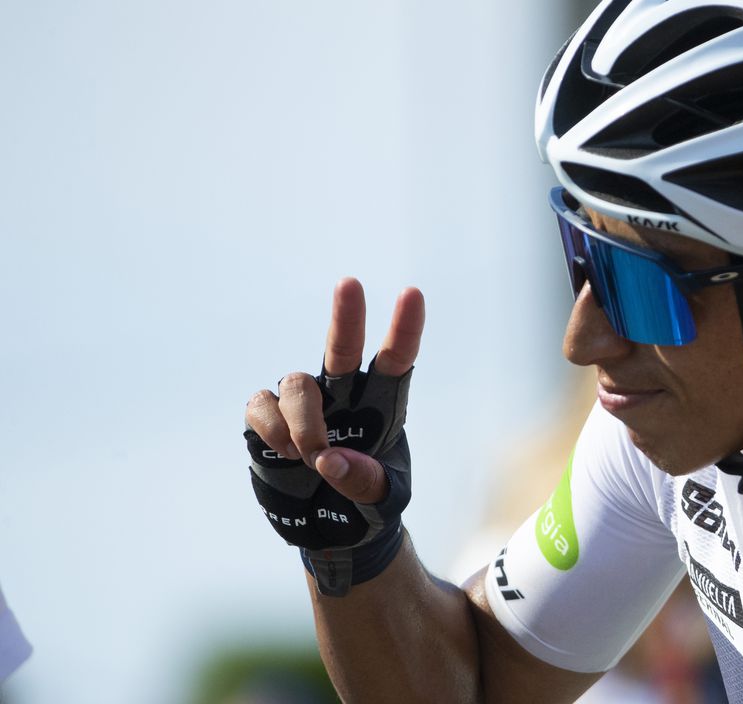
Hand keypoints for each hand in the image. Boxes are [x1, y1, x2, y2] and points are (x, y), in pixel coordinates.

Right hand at [244, 278, 424, 594]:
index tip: (412, 293)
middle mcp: (344, 393)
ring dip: (304, 423)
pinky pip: (261, 405)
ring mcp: (304, 403)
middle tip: (350, 283)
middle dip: (346, 315)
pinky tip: (283, 455)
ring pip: (297, 385)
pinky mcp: (268, 418)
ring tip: (309, 457)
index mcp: (384, 404)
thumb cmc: (369, 506)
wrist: (331, 530)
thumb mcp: (384, 501)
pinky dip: (271, 430)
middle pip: (343, 346)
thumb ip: (366, 481)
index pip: (396, 359)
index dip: (404, 328)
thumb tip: (330, 460)